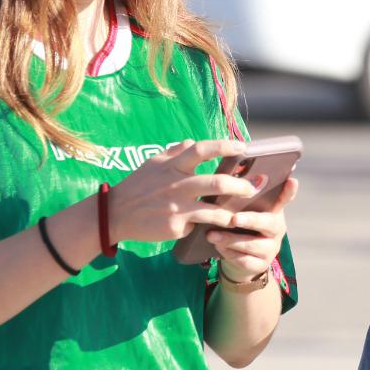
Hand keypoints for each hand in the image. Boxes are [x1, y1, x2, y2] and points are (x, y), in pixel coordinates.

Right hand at [107, 139, 257, 243]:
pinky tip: (222, 227)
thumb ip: (174, 152)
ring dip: (232, 211)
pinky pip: (201, 225)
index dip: (224, 146)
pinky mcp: (176, 226)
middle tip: (253, 187)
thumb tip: (191, 142)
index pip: (202, 150)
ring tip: (241, 213)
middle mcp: (178, 184)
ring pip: (214, 209)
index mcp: (173, 165)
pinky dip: (213, 225)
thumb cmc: (137, 185)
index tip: (243, 147)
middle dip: (240, 185)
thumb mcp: (153, 163)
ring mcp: (177, 206)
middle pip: (217, 182)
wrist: (116, 214)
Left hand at [210, 176, 298, 281]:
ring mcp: (271, 248)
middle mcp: (277, 228)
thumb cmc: (240, 226)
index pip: (284, 198)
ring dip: (230, 240)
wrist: (242, 258)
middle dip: (251, 220)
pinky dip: (229, 253)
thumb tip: (231, 172)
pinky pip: (244, 260)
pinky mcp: (261, 264)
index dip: (289, 191)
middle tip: (234, 219)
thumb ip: (240, 196)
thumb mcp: (242, 210)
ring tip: (212, 235)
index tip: (292, 181)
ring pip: (252, 244)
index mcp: (273, 210)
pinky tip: (217, 247)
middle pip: (269, 223)